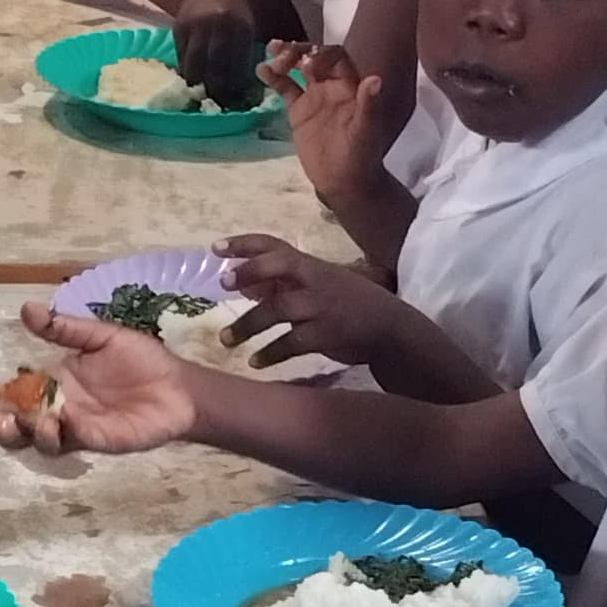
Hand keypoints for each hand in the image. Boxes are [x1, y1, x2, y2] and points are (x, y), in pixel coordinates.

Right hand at [1, 300, 197, 456]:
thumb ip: (64, 328)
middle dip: (5, 423)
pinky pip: (74, 440)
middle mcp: (61, 408)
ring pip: (41, 441)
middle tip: (0, 414)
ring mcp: (78, 427)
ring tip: (36, 419)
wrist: (179, 385)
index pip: (18, 392)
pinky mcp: (99, 440)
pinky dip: (65, 432)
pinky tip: (64, 419)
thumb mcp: (100, 336)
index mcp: (57, 381)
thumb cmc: (141, 360)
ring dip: (31, 433)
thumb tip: (26, 308)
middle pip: (21, 425)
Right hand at [172, 0, 266, 109]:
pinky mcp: (179, 27)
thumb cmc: (236, 7)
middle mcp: (216, 27)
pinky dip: (187, 69)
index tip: (235, 101)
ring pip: (194, 66)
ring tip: (202, 94)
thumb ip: (243, 53)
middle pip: (214, 69)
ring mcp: (195, 26)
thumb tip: (241, 87)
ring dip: (198, 84)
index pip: (236, 67)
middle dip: (216, 90)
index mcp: (239, 28)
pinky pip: (181, 56)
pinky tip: (192, 77)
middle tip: (217, 102)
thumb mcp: (247, 27)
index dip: (235, 87)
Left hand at [216, 235, 399, 368]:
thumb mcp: (322, 284)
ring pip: (276, 311)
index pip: (275, 246)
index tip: (216, 248)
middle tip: (223, 284)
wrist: (390, 329)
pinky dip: (270, 354)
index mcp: (312, 266)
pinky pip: (290, 344)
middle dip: (249, 272)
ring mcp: (320, 307)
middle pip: (278, 267)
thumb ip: (286, 283)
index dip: (245, 244)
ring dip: (247, 326)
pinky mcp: (324, 335)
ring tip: (226, 340)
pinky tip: (255, 362)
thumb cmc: (350, 304)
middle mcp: (315, 281)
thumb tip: (245, 285)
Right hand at [268, 46, 385, 209]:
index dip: (322, 54)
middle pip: (314, 56)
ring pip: (298, 68)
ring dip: (285, 57)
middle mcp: (332, 85)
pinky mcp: (298, 110)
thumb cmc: (361, 156)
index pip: (336, 57)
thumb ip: (369, 105)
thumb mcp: (366, 131)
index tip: (307, 63)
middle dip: (299, 51)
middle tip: (282, 56)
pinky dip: (273, 78)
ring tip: (271, 51)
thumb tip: (376, 79)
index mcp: (350, 86)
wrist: (343, 181)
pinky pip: (285, 88)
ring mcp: (314, 96)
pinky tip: (261, 70)